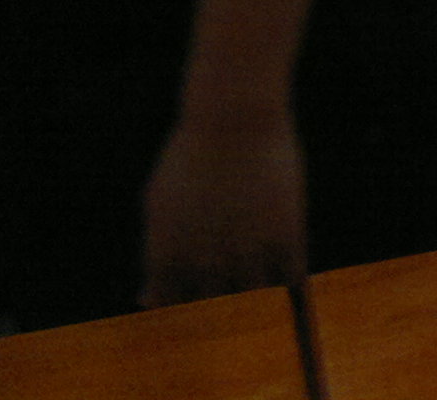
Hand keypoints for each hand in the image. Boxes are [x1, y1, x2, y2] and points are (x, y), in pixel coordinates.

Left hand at [139, 110, 306, 306]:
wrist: (233, 118)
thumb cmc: (191, 155)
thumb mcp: (158, 205)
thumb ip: (154, 256)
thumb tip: (145, 300)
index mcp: (167, 256)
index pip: (171, 310)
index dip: (181, 315)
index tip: (192, 313)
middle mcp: (204, 261)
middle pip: (211, 312)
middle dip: (217, 319)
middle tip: (226, 316)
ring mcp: (247, 249)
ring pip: (253, 301)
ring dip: (256, 306)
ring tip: (260, 303)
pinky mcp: (285, 234)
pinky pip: (291, 278)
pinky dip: (289, 286)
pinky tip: (288, 282)